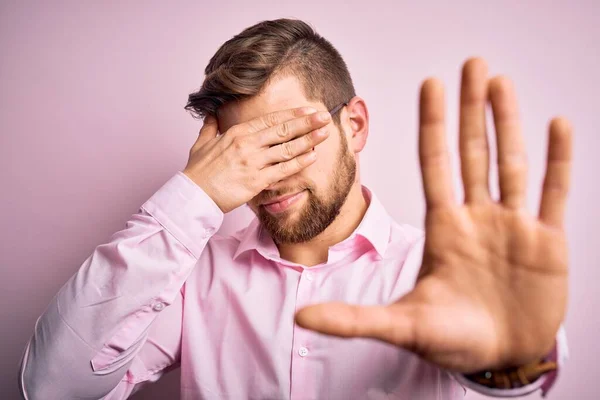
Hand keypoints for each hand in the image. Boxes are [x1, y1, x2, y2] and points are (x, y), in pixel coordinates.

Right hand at [183, 108, 331, 212]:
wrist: (193, 195)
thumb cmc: (197, 172)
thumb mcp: (201, 143)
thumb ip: (210, 127)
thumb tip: (211, 114)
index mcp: (237, 133)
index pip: (270, 119)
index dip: (292, 114)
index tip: (308, 110)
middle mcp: (247, 144)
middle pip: (283, 130)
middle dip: (306, 122)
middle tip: (324, 117)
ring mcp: (253, 162)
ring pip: (286, 148)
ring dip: (308, 140)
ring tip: (324, 134)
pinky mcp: (256, 181)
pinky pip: (283, 170)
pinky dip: (299, 163)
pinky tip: (312, 157)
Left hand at [295, 58, 572, 372]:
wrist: (500, 359)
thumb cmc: (452, 341)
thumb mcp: (402, 326)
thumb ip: (354, 319)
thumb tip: (300, 318)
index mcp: (443, 228)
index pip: (435, 164)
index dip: (433, 124)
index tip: (431, 84)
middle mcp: (476, 218)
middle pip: (471, 152)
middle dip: (471, 108)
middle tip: (472, 64)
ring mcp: (512, 226)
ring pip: (510, 163)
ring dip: (508, 123)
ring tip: (503, 83)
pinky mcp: (547, 242)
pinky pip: (553, 191)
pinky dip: (558, 160)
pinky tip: (557, 126)